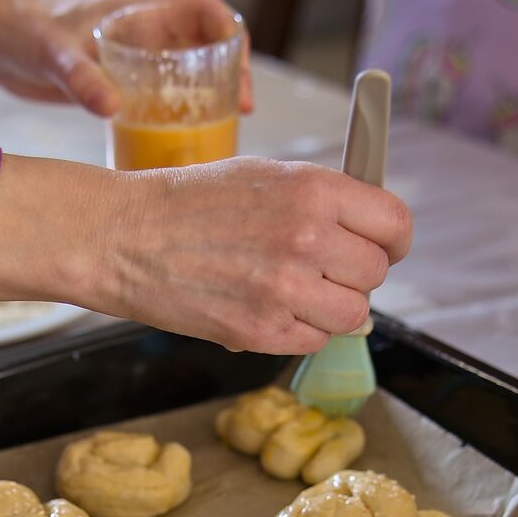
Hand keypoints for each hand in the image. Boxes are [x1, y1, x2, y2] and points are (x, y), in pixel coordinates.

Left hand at [0, 0, 255, 118]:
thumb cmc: (22, 32)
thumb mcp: (51, 54)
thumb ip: (80, 77)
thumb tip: (114, 108)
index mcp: (139, 14)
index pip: (205, 12)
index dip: (231, 39)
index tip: (237, 80)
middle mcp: (145, 35)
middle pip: (207, 48)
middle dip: (230, 78)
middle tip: (237, 117)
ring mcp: (134, 61)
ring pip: (187, 76)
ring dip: (205, 102)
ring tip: (215, 137)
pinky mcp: (119, 86)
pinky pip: (159, 100)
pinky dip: (172, 120)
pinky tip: (173, 149)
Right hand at [0, 155, 412, 353]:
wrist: (123, 236)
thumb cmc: (187, 201)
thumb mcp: (263, 175)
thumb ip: (321, 201)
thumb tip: (368, 237)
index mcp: (313, 190)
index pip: (394, 224)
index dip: (392, 240)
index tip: (382, 247)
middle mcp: (307, 239)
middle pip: (376, 273)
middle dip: (354, 274)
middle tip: (320, 269)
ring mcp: (285, 290)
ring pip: (353, 314)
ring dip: (331, 308)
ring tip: (294, 291)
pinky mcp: (261, 332)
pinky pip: (313, 341)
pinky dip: (298, 331)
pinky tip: (266, 307)